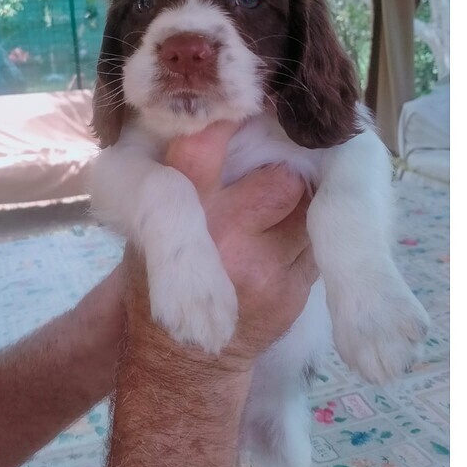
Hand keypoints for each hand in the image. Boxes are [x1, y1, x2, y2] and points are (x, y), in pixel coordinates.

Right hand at [165, 120, 317, 361]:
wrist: (181, 360)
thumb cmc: (159, 281)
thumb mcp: (150, 230)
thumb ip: (184, 181)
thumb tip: (221, 117)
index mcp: (177, 211)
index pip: (202, 144)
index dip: (229, 118)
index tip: (246, 106)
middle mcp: (218, 234)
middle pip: (281, 180)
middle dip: (282, 178)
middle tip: (270, 183)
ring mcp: (259, 267)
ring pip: (307, 211)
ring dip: (299, 208)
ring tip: (274, 220)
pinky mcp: (290, 293)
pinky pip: (316, 247)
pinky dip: (305, 241)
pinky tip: (280, 251)